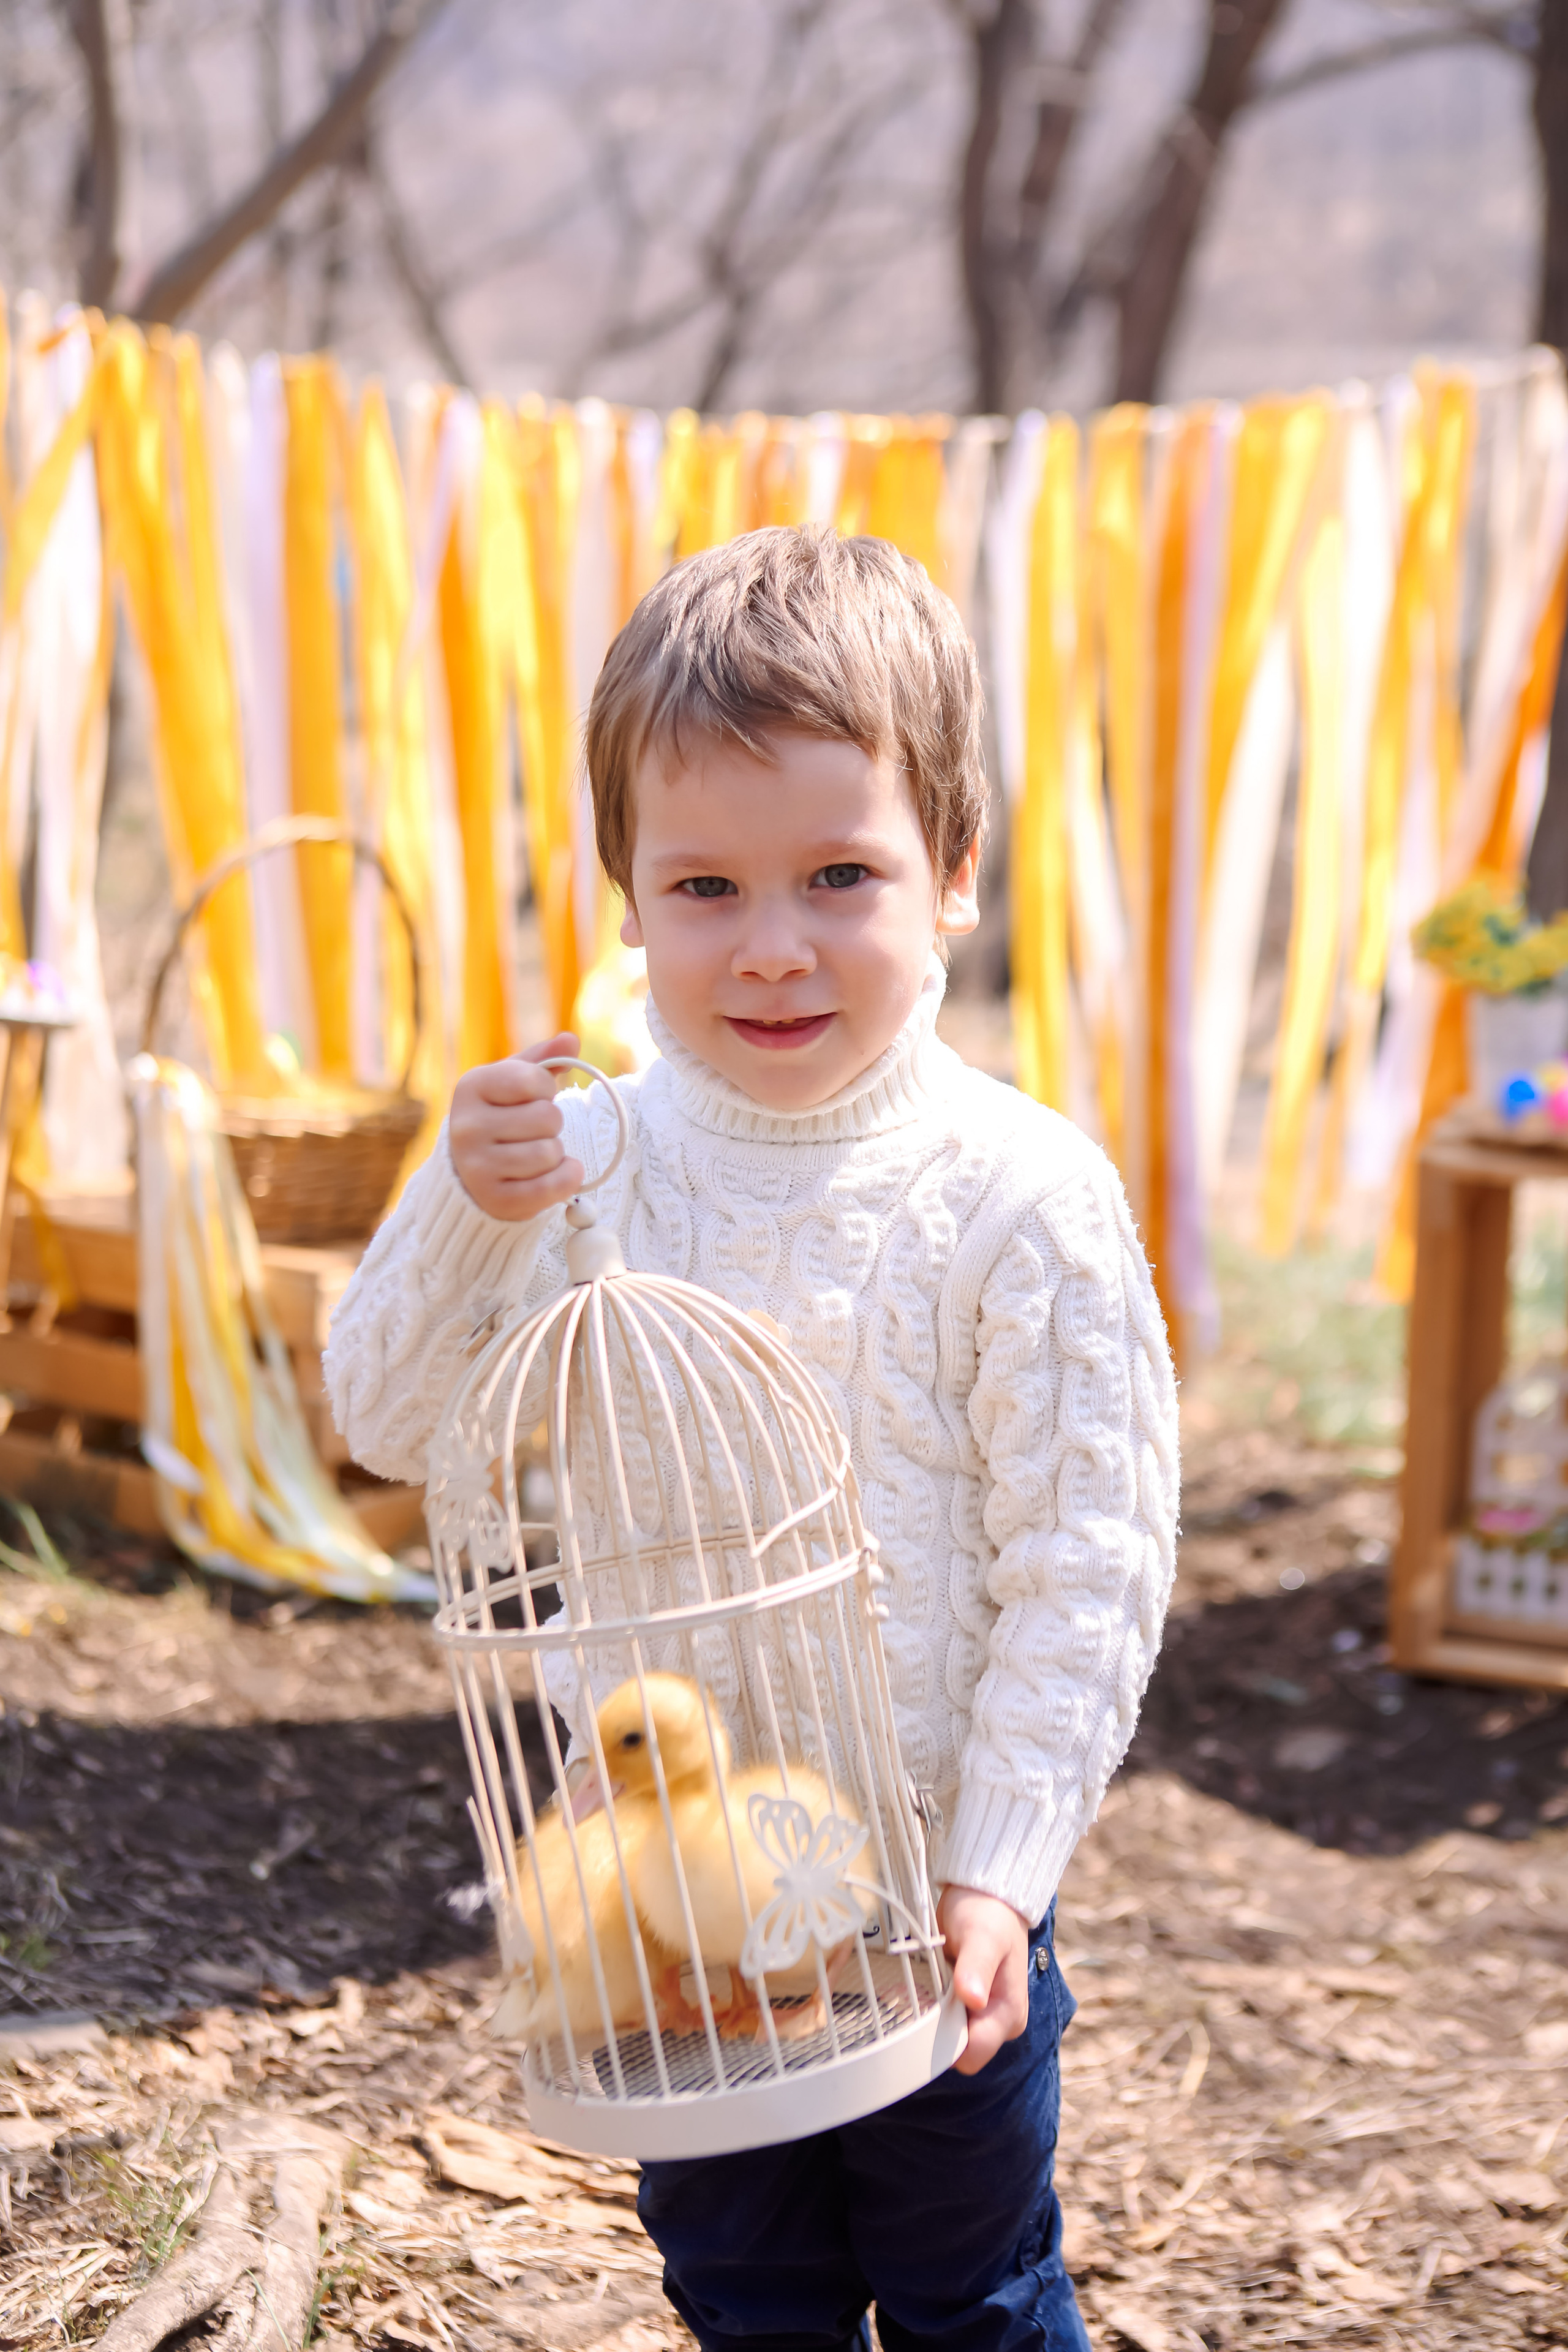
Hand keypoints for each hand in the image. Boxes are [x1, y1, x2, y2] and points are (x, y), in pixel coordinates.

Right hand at [449, 1033, 585, 1221]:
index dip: (545, 1089)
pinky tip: (558, 1173)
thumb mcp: (513, 1081)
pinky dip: (567, 1179)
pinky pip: (554, 1186)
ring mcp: (478, 1167)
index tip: (532, 1098)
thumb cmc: (500, 1116)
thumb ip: (544, 1059)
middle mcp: (466, 1127)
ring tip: (536, 1153)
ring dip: (555, 1153)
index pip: (535, 1080)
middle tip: (533, 1130)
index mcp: (471, 1087)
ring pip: (551, 1152)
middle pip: (548, 1118)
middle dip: (551, 1123)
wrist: (472, 1173)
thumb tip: (570, 1040)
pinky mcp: (497, 1201)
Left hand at [937, 1884, 1030, 2075]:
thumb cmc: (989, 1913)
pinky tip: (923, 1982)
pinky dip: (931, 2005)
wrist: (987, 1895)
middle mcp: (998, 2021)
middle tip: (918, 1992)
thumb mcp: (983, 1936)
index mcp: (1008, 2014)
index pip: (972, 2055)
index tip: (927, 2013)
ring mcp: (983, 2014)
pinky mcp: (968, 2004)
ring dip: (930, 2016)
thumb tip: (973, 1999)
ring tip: (919, 1984)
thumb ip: (977, 1967)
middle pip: (958, 2050)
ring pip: (948, 2035)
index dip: (945, 2042)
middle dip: (934, 2029)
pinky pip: (944, 2018)